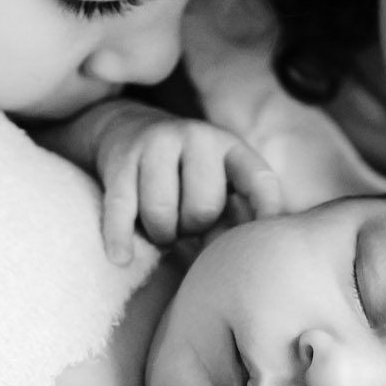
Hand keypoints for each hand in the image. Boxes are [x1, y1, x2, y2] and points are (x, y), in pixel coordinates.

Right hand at [83, 106, 286, 265]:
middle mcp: (195, 137)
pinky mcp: (120, 162)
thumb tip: (240, 255)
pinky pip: (121, 209)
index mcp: (227, 145)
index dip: (266, 213)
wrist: (125, 127)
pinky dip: (119, 238)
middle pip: (203, 208)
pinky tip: (121, 258)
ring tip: (161, 229)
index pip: (259, 180)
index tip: (262, 241)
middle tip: (185, 226)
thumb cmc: (181, 170)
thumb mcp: (216, 177)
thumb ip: (234, 211)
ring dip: (161, 235)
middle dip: (193, 229)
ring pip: (161, 213)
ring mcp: (155, 145)